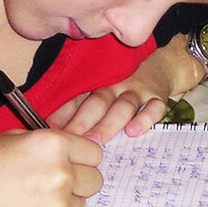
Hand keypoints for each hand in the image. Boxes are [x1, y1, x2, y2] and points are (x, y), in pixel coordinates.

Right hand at [0, 129, 102, 206]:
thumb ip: (48, 145)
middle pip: (95, 180)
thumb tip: (72, 152)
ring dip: (65, 200)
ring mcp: (57, 206)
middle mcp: (61, 174)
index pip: (94, 153)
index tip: (70, 161)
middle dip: (79, 179)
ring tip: (32, 197)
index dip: (81, 157)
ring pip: (81, 203)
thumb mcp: (14, 138)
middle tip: (52, 180)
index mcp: (54, 145)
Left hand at [50, 33, 201, 142]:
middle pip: (98, 102)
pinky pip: (154, 107)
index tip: (51, 131)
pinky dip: (145, 119)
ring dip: (109, 123)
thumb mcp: (98, 86)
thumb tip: (47, 127)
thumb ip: (76, 104)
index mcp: (96, 83)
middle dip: (83, 121)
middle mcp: (114, 84)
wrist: (160, 65)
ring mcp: (137, 91)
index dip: (63, 114)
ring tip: (97, 141)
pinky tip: (134, 132)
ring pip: (123, 106)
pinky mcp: (157, 97)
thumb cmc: (120, 82)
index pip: (77, 98)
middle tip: (72, 140)